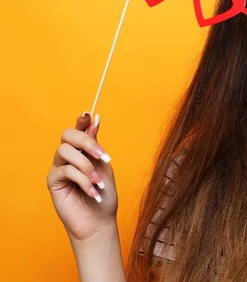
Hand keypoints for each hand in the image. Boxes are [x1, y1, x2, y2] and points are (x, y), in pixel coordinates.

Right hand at [47, 112, 118, 241]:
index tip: (88, 114)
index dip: (81, 120)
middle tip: (102, 156)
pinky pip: (66, 171)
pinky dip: (83, 180)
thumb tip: (95, 120)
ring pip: (65, 152)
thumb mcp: (103, 166)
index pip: (78, 130)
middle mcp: (69, 156)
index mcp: (83, 151)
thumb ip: (96, 145)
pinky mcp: (53, 182)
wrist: (99, 221)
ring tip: (98, 182)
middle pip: (68, 135)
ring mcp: (59, 168)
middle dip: (86, 142)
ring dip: (86, 166)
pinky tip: (93, 192)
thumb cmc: (104, 194)